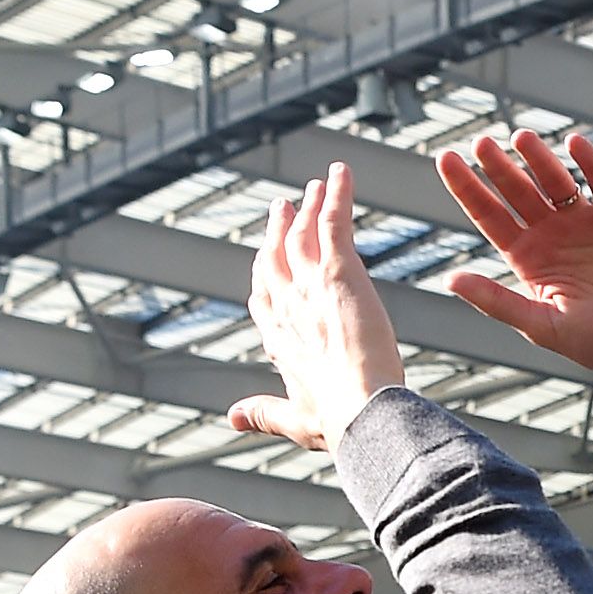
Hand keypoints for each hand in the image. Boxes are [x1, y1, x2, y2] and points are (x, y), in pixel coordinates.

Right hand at [225, 163, 407, 455]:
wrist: (360, 410)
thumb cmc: (335, 422)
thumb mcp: (293, 419)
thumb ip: (262, 412)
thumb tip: (232, 417)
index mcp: (279, 339)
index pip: (264, 298)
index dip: (264, 277)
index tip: (265, 258)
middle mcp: (287, 306)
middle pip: (276, 258)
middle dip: (278, 232)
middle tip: (282, 207)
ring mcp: (309, 285)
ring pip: (304, 235)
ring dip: (309, 208)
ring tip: (315, 187)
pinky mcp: (338, 271)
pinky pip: (335, 221)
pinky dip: (338, 193)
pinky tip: (340, 171)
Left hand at [433, 129, 592, 390]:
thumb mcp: (543, 326)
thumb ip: (497, 301)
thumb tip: (450, 281)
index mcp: (527, 258)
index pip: (488, 214)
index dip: (466, 187)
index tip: (446, 158)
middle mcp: (551, 235)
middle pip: (517, 191)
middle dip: (498, 167)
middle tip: (482, 142)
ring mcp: (584, 224)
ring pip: (555, 181)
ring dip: (538, 158)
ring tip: (522, 138)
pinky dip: (590, 162)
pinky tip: (575, 144)